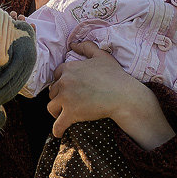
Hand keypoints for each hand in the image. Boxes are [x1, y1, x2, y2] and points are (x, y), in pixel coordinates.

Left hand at [48, 41, 174, 149]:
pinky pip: (57, 124)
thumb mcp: (102, 56)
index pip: (56, 75)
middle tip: (67, 103)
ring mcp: (66, 98)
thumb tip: (73, 44)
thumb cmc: (116, 76)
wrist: (125, 96)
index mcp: (69, 68)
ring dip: (56, 111)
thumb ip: (87, 47)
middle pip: (53, 91)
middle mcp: (64, 82)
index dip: (61, 82)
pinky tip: (59, 133)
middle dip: (59, 97)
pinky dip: (57, 130)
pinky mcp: (71, 113)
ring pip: (52, 107)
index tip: (67, 88)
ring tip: (63, 115)